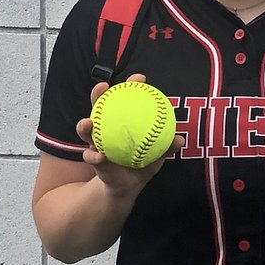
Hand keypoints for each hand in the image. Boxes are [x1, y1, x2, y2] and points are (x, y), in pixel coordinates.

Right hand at [76, 74, 180, 193]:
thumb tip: (179, 140)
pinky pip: (90, 156)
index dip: (131, 86)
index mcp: (122, 122)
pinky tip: (98, 156)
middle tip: (103, 86)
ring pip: (86, 129)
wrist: (128, 186)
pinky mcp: (93, 158)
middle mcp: (106, 128)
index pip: (125, 99)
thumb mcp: (157, 155)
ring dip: (85, 124)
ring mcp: (97, 142)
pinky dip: (93, 156)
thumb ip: (166, 147)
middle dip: (99, 94)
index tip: (139, 78)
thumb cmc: (143, 163)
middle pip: (100, 106)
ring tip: (89, 122)